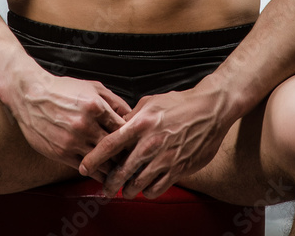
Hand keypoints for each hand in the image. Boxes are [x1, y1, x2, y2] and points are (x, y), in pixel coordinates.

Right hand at [15, 73, 130, 171]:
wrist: (31, 95)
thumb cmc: (62, 90)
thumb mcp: (92, 87)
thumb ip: (114, 101)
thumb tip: (132, 115)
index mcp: (96, 106)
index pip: (123, 129)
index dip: (132, 138)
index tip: (135, 143)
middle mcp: (86, 125)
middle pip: (115, 148)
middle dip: (125, 155)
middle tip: (132, 161)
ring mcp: (73, 140)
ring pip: (102, 162)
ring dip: (112, 168)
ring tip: (119, 170)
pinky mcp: (61, 153)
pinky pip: (85, 168)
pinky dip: (95, 171)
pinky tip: (100, 171)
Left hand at [79, 84, 230, 198]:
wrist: (210, 110)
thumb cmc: (180, 104)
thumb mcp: (151, 102)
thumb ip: (132, 116)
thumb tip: (116, 126)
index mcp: (141, 123)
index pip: (110, 144)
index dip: (94, 158)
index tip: (84, 167)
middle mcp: (150, 143)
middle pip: (121, 171)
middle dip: (109, 183)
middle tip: (106, 187)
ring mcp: (164, 158)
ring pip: (137, 184)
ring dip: (128, 189)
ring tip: (125, 189)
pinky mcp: (178, 168)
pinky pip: (156, 188)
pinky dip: (147, 191)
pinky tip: (146, 186)